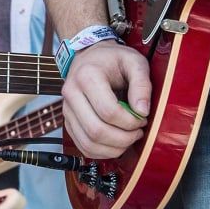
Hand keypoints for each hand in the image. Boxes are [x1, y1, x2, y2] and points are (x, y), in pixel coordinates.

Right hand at [62, 42, 151, 158]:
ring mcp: (67, 109)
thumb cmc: (113, 59)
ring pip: (88, 142)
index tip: (142, 118)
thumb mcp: (134, 62)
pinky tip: (115, 144)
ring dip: (113, 148)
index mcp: (87, 76)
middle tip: (138, 132)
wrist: (91, 56)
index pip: (108, 111)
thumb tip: (142, 111)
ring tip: (128, 139)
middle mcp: (71, 93)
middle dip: (123, 139)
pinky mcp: (68, 121)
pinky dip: (101, 152)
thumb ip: (142, 84)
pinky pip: (82, 146)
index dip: (130, 122)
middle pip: (96, 130)